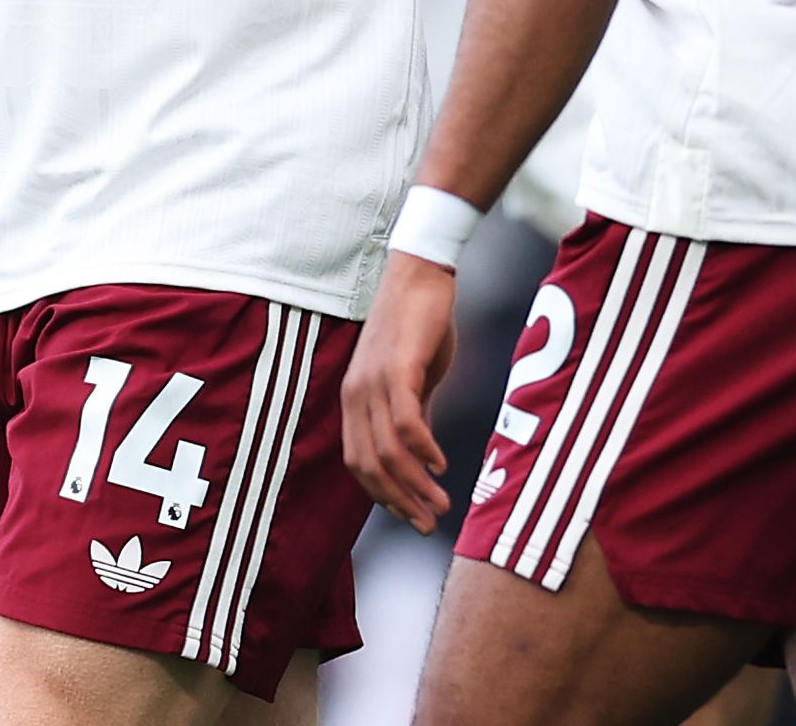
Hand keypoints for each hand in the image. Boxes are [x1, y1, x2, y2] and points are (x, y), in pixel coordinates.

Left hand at [341, 253, 459, 532]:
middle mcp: (356, 394)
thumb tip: (420, 450)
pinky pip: (406, 421)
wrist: (422, 272)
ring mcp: (373, 381)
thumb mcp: (413, 375)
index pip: (358, 462)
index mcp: (355, 399)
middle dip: (400, 502)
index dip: (383, 495)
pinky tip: (441, 463)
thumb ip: (411, 411)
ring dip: (416, 484)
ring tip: (441, 503)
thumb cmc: (420, 322)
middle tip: (428, 524)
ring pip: (388, 451)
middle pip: (369, 466)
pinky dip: (423, 449)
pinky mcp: (398, 368)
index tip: (411, 515)